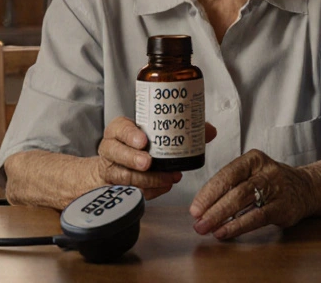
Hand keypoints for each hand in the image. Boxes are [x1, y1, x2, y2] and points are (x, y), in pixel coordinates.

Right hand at [94, 118, 217, 199]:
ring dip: (146, 179)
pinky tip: (162, 188)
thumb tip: (209, 131)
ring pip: (123, 175)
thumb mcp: (152, 133)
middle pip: (116, 152)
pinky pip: (130, 192)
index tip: (143, 141)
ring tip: (166, 179)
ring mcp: (111, 169)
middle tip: (148, 163)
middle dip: (133, 158)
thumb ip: (181, 130)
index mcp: (119, 131)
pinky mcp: (115, 188)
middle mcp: (111, 149)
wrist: (115, 166)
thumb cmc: (137, 147)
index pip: (119, 128)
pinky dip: (148, 191)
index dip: (130, 135)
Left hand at [188, 149, 314, 239]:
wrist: (306, 188)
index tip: (195, 208)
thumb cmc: (271, 182)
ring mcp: (276, 189)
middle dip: (212, 207)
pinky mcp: (283, 207)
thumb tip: (202, 206)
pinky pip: (256, 217)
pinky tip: (224, 232)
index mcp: (254, 159)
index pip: (226, 174)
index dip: (208, 192)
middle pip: (234, 189)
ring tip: (206, 228)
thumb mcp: (253, 173)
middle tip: (197, 222)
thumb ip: (231, 185)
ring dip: (221, 217)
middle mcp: (265, 171)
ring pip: (243, 202)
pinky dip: (237, 226)